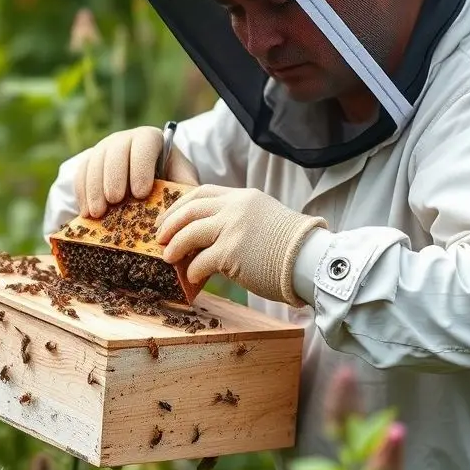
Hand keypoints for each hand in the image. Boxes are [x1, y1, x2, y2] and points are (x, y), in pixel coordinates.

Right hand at [75, 126, 198, 217]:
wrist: (146, 184)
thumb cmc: (168, 182)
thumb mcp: (181, 181)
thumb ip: (186, 188)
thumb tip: (189, 203)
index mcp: (150, 139)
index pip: (145, 143)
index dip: (141, 166)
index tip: (141, 193)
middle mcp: (125, 139)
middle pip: (115, 151)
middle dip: (113, 177)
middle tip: (115, 201)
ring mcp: (104, 149)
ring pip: (94, 162)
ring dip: (94, 188)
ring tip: (98, 213)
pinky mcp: (89, 163)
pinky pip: (80, 174)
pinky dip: (82, 194)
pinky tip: (86, 213)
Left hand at [154, 185, 326, 305]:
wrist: (311, 260)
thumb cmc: (289, 246)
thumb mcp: (262, 217)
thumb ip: (236, 218)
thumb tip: (206, 235)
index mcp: (242, 196)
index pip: (200, 193)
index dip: (178, 206)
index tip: (166, 219)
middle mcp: (235, 207)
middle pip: (189, 210)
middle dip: (169, 224)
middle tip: (159, 238)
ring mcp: (232, 228)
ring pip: (190, 233)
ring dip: (175, 246)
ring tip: (167, 257)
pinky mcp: (232, 252)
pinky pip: (201, 260)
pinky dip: (192, 269)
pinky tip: (192, 277)